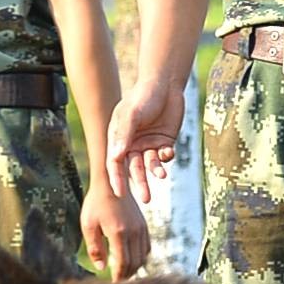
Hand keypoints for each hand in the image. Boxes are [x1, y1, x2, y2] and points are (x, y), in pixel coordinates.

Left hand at [82, 180, 150, 280]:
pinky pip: (146, 247)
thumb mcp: (88, 225)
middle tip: (117, 283)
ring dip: (134, 268)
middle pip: (135, 263)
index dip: (119, 277)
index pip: (123, 263)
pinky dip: (140, 258)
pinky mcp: (143, 225)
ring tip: (123, 274)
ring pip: (142, 257)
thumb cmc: (96, 203)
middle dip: (127, 276)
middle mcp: (133, 232)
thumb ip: (95, 248)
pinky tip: (131, 261)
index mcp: (118, 233)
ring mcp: (141, 229)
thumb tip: (102, 268)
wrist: (113, 182)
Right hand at [108, 78, 187, 207]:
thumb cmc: (143, 97)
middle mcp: (132, 144)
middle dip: (140, 183)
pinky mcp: (164, 142)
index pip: (115, 163)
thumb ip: (124, 136)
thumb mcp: (131, 115)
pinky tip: (168, 152)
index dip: (117, 179)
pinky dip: (166, 157)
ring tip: (161, 176)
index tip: (120, 194)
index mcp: (118, 139)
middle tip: (146, 199)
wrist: (165, 85)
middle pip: (134, 169)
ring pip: (150, 164)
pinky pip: (164, 156)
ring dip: (155, 171)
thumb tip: (115, 157)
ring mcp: (148, 144)